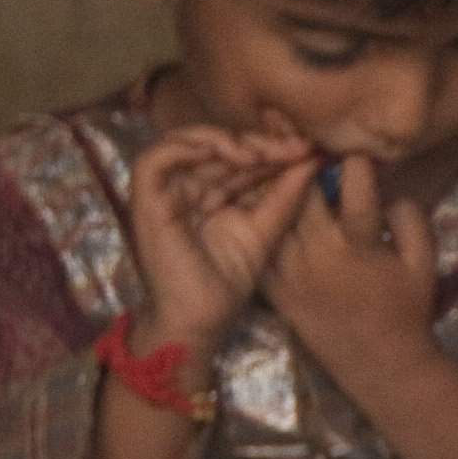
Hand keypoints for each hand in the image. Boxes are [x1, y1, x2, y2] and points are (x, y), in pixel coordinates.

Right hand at [119, 123, 322, 358]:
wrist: (201, 319)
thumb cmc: (228, 281)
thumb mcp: (266, 229)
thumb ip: (286, 194)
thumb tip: (311, 156)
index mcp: (213, 192)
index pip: (239, 156)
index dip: (270, 148)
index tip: (305, 150)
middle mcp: (187, 187)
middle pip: (216, 145)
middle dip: (254, 142)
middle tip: (289, 148)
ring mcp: (164, 192)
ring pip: (183, 142)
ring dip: (220, 139)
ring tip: (253, 154)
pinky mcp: (146, 200)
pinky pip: (154, 159)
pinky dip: (183, 148)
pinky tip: (218, 153)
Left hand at [260, 153, 443, 379]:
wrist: (380, 365)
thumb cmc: (406, 311)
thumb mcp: (424, 262)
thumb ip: (411, 219)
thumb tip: (390, 192)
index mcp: (360, 242)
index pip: (354, 184)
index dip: (355, 163)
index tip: (356, 158)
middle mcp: (320, 251)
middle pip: (301, 193)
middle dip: (306, 170)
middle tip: (309, 159)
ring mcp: (292, 272)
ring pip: (273, 217)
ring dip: (277, 195)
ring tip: (282, 180)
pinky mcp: (276, 291)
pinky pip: (259, 251)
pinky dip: (259, 231)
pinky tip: (265, 218)